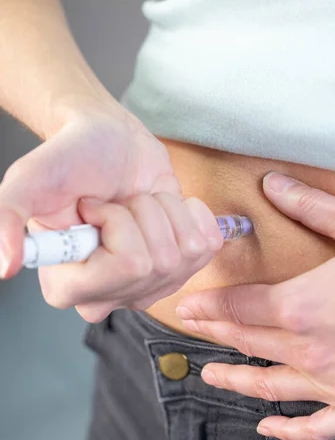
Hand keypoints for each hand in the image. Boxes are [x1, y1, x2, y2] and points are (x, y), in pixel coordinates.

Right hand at [0, 104, 221, 320]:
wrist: (108, 142)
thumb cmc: (70, 159)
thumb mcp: (30, 181)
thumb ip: (7, 218)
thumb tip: (3, 267)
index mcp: (71, 287)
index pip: (128, 267)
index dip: (118, 224)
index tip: (92, 206)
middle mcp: (113, 296)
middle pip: (160, 261)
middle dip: (141, 212)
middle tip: (115, 202)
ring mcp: (152, 286)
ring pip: (186, 250)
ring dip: (163, 208)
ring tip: (135, 203)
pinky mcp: (184, 267)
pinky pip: (208, 242)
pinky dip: (190, 210)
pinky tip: (162, 207)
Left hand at [176, 172, 334, 439]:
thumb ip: (310, 206)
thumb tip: (272, 182)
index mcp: (300, 305)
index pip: (239, 305)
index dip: (209, 305)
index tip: (185, 307)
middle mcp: (307, 348)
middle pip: (247, 341)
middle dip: (215, 334)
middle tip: (192, 332)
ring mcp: (333, 383)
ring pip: (270, 385)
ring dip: (236, 380)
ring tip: (212, 375)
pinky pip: (318, 427)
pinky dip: (290, 429)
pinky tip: (269, 427)